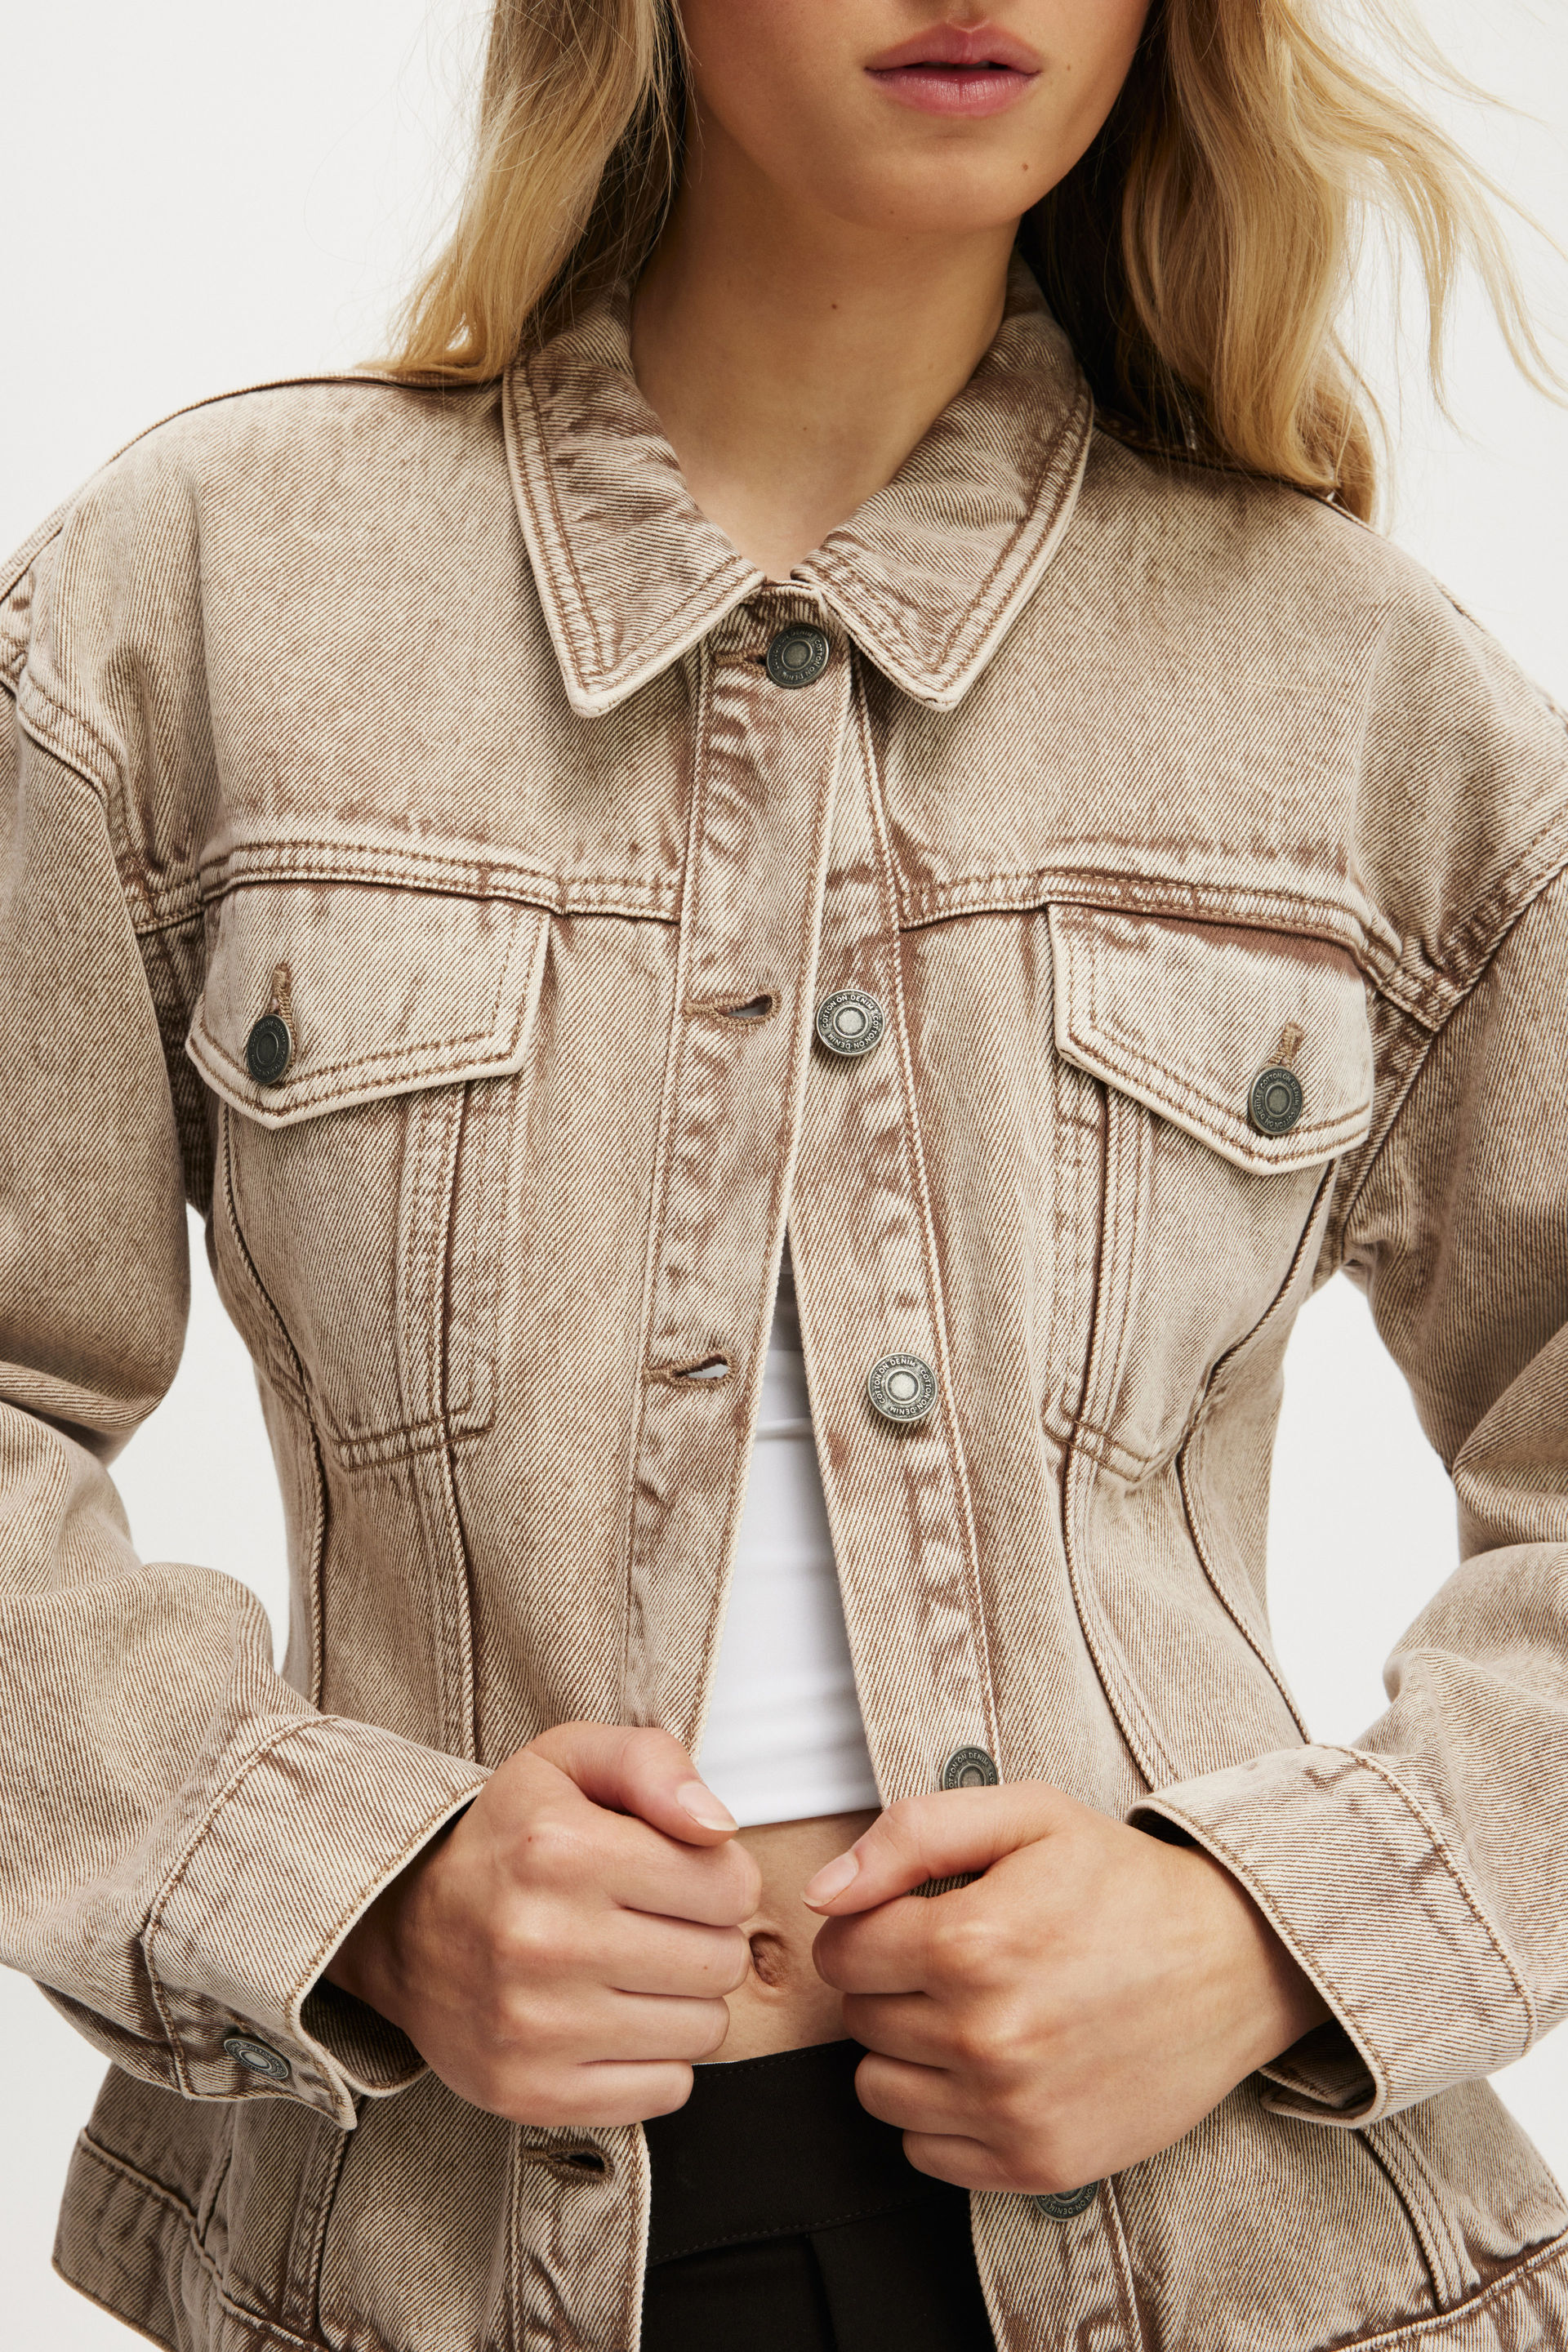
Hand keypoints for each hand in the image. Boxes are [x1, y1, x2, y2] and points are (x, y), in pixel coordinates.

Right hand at [327, 1722, 760, 2126]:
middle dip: (708, 1938)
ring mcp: (533, 2027)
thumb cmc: (508, 1839)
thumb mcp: (569, 1761)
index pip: (731, 1886)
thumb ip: (652, 1764)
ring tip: (633, 1969)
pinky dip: (656, 2059)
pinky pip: (666, 2090)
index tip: (681, 1876)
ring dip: (685, 2000)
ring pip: (703, 2030)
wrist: (402, 1927)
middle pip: (722, 1962)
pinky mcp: (529, 2093)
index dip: (723, 1877)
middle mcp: (544, 1940)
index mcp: (561, 1849)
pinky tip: (614, 2020)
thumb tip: (718, 1826)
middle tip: (656, 1923)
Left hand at [805, 1782, 1328, 2193]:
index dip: (866, 1928)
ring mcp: (1012, 2110)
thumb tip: (826, 1890)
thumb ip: (911, 1835)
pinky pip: (925, 2152)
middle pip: (860, 2019)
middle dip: (892, 1984)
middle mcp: (987, 2036)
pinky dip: (944, 2113)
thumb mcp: (1025, 1816)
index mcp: (973, 1942)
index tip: (908, 1922)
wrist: (1232, 1964)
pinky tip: (994, 2068)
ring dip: (909, 2052)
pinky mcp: (1039, 2163)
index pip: (841, 1952)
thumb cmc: (1125, 1884)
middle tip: (959, 1961)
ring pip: (879, 2091)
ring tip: (974, 2013)